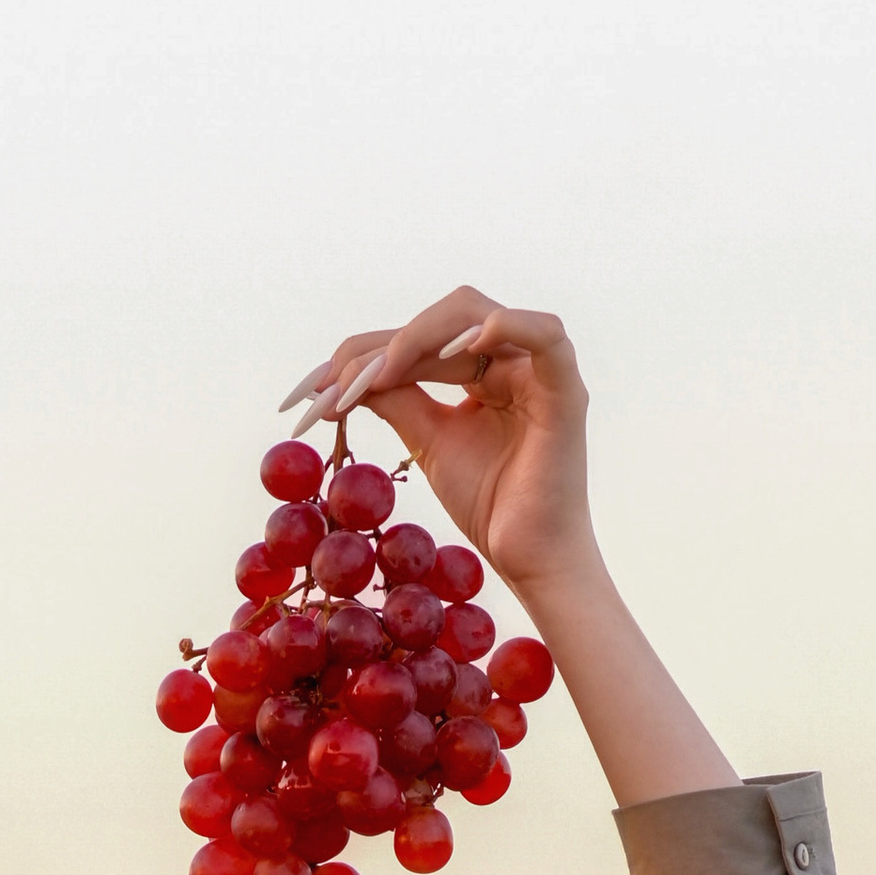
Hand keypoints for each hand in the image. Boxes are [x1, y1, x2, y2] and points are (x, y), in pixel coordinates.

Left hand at [285, 284, 735, 803]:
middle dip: (377, 349)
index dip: (360, 358)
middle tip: (332, 386)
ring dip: (420, 335)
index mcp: (481, 370)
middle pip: (436, 321)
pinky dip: (504, 327)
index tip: (308, 392)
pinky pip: (545, 334)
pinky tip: (457, 348)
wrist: (530, 560)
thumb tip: (344, 371)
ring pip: (475, 314)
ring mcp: (539, 369)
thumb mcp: (427, 442)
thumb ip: (396, 398)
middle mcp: (510, 358)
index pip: (414, 343)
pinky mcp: (567, 389)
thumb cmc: (489, 506)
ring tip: (381, 374)